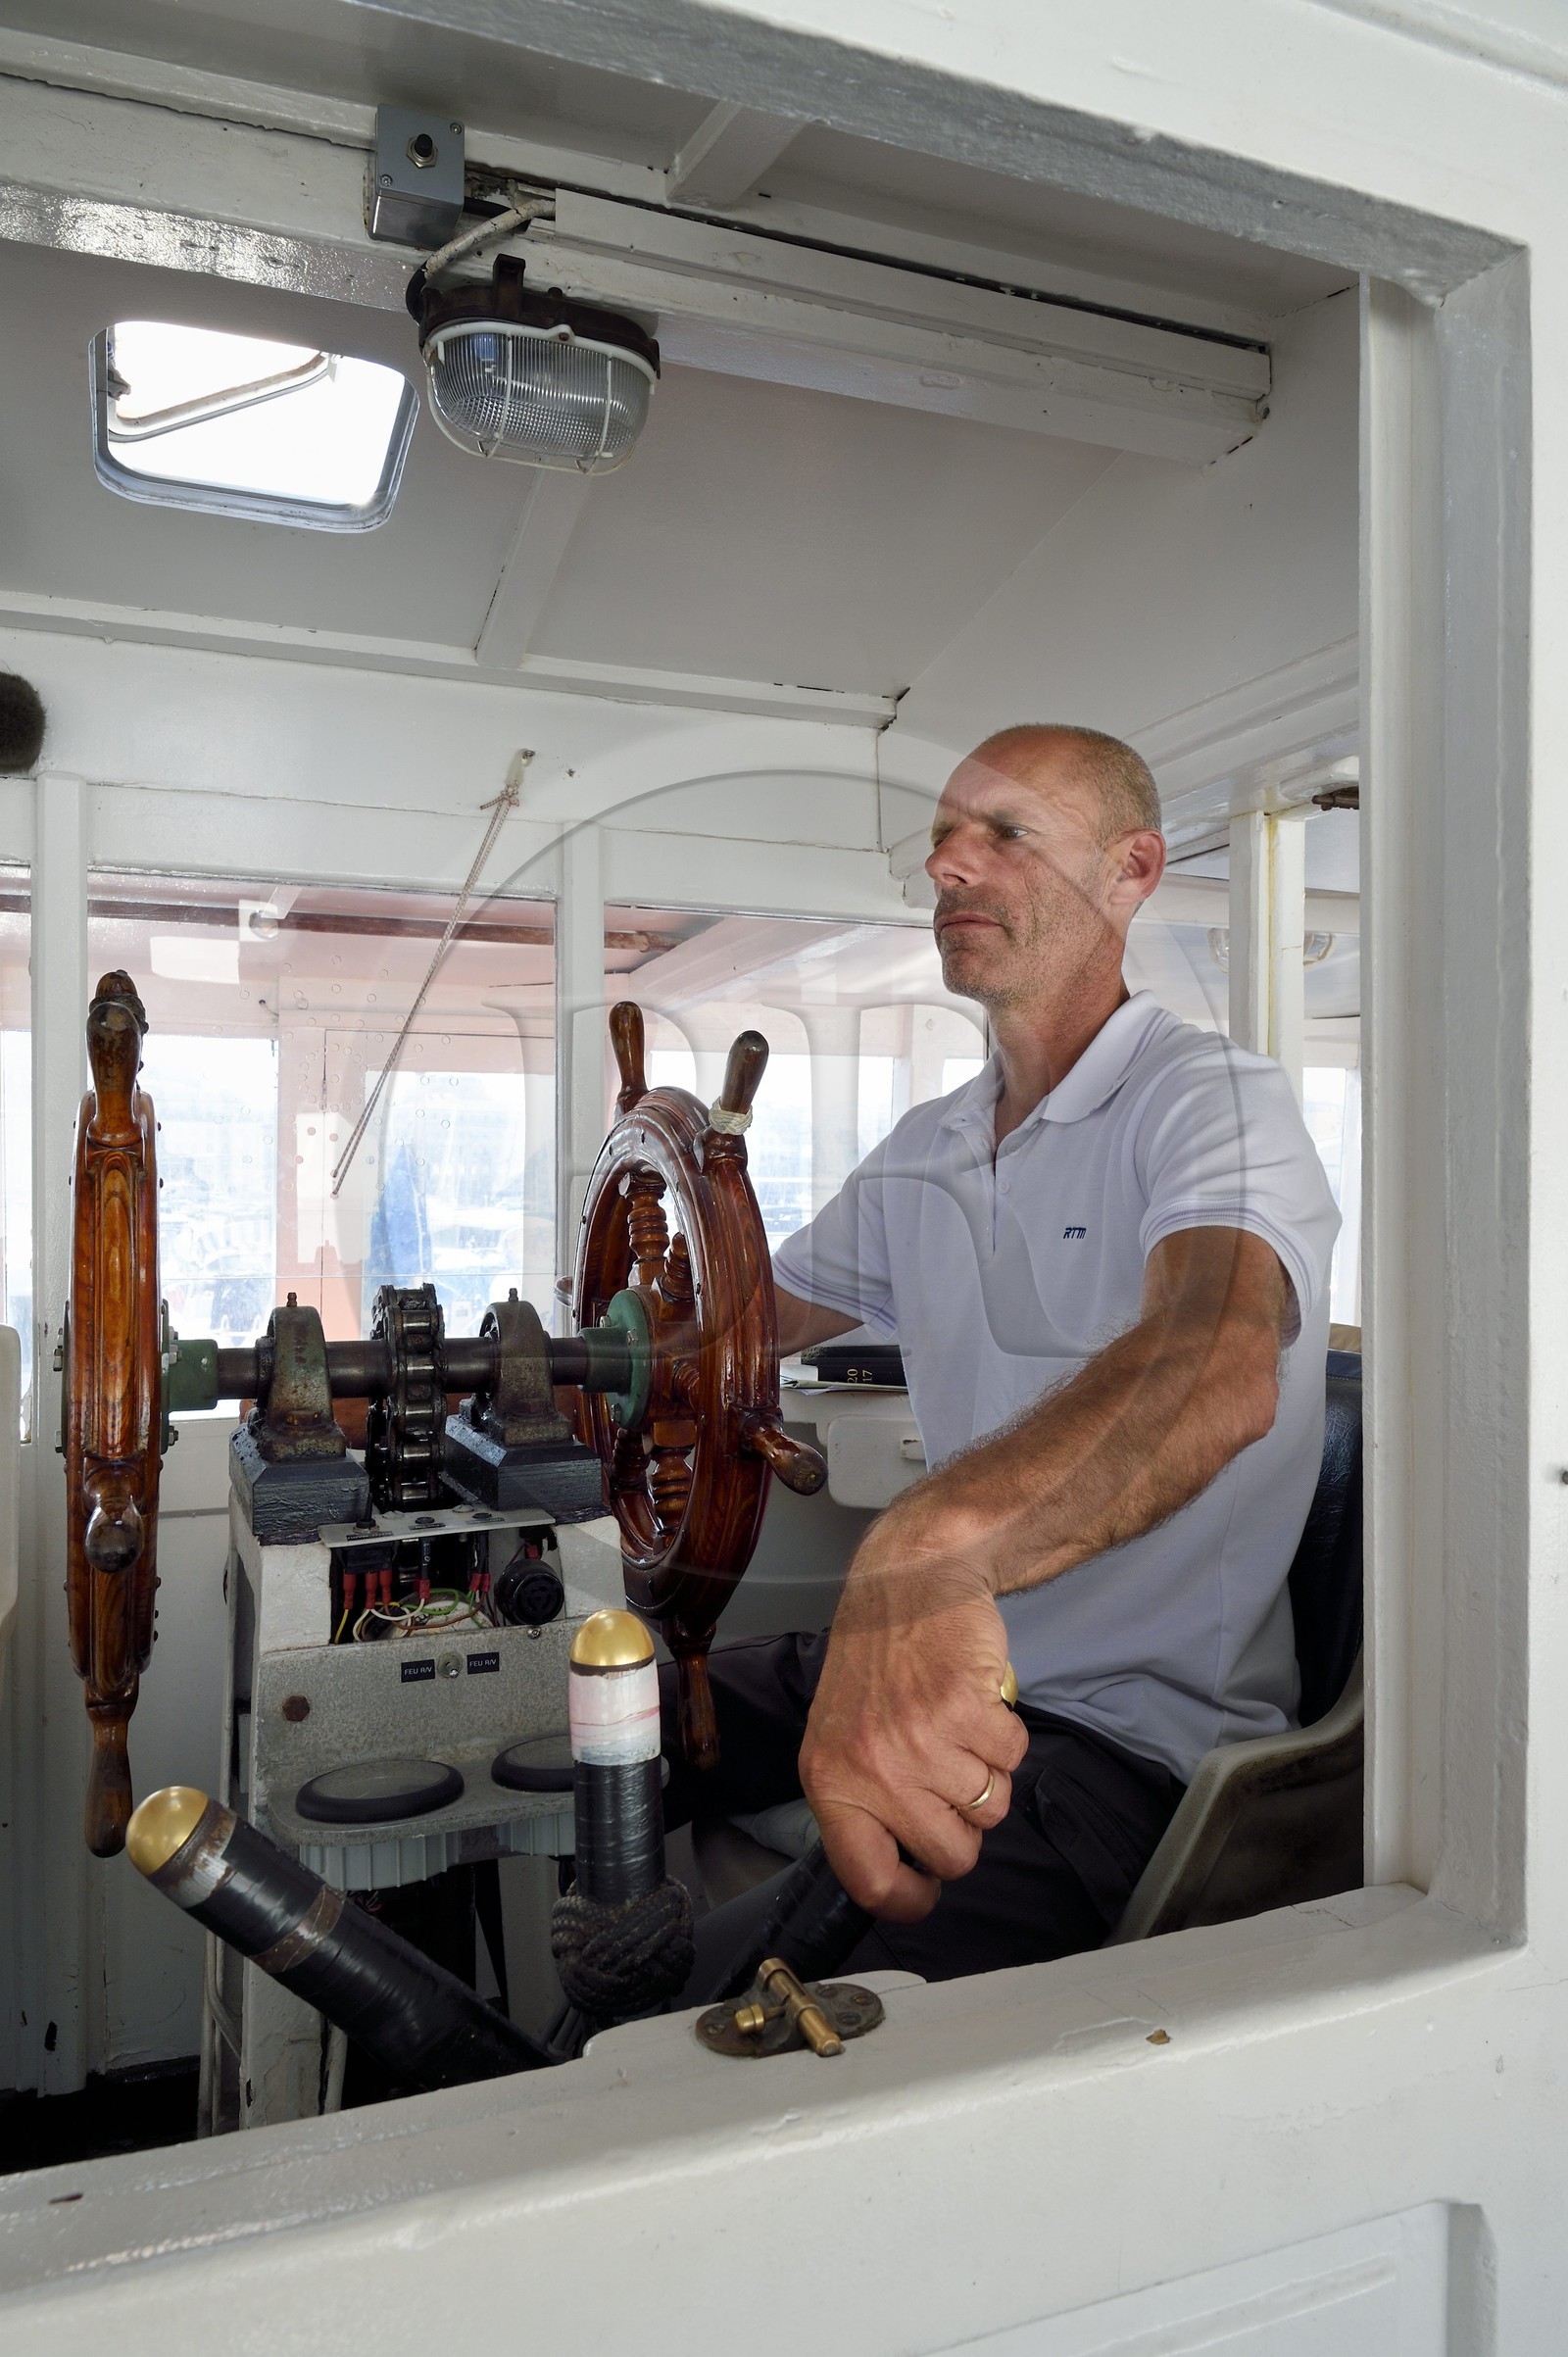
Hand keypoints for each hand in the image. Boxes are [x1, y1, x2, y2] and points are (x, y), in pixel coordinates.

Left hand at [799, 1552, 1028, 1919]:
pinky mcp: (966, 1709)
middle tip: (952, 1778)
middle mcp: (872, 1768)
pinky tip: (976, 1700)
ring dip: (988, 1772)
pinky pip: (1014, 1758)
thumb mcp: (842, 1739)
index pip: (869, 1880)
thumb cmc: (878, 1664)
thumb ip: (864, 1803)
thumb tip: (905, 1873)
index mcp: (831, 1782)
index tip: (927, 1890)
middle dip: (965, 1826)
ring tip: (958, 1727)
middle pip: (952, 1855)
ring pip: (991, 1809)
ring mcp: (920, 1740)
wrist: (908, 1581)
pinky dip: (1006, 1733)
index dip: (909, 1900)